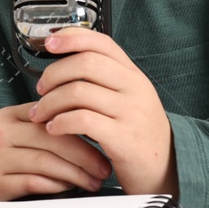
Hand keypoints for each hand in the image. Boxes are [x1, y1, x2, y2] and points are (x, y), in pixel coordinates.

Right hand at [0, 102, 112, 200]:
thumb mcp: (5, 125)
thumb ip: (36, 123)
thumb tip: (79, 125)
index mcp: (10, 116)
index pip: (53, 115)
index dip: (82, 126)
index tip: (102, 138)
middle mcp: (4, 135)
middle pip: (54, 139)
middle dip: (86, 154)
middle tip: (104, 166)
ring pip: (47, 163)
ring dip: (76, 174)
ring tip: (93, 181)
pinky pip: (33, 182)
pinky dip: (56, 185)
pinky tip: (69, 188)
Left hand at [28, 28, 179, 197]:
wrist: (167, 169)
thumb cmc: (140, 135)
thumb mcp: (130, 100)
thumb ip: (105, 81)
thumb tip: (66, 63)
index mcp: (133, 75)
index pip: (101, 43)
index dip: (72, 37)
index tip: (48, 43)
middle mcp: (134, 88)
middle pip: (85, 63)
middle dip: (53, 74)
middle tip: (41, 89)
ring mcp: (131, 112)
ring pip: (78, 91)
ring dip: (50, 102)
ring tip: (42, 114)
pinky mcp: (123, 137)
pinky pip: (82, 120)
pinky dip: (60, 122)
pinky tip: (54, 129)